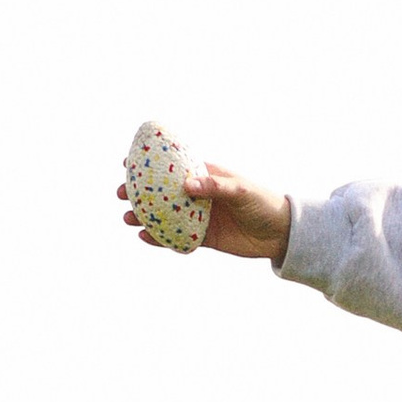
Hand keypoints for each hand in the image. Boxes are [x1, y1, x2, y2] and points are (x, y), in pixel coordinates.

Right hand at [115, 158, 290, 263]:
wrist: (280, 234)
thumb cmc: (263, 203)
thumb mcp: (241, 190)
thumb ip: (215, 186)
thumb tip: (187, 185)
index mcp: (205, 176)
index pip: (172, 167)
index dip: (149, 165)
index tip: (127, 163)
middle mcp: (198, 195)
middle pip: (161, 193)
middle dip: (139, 194)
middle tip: (121, 194)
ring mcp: (198, 217)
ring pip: (165, 216)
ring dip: (145, 217)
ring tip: (127, 219)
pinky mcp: (203, 238)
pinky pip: (176, 238)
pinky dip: (160, 239)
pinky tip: (145, 238)